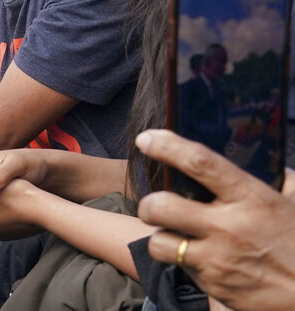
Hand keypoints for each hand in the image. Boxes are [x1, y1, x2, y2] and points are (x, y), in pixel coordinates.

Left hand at [136, 129, 294, 310]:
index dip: (167, 147)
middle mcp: (228, 228)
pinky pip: (182, 269)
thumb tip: (263, 159)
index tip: (147, 140)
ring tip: (177, 235)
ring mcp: (217, 260)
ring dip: (163, 238)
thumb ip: (280, 180)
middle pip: (159, 207)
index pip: (199, 163)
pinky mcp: (214, 287)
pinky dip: (186, 261)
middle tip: (157, 204)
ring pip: (158, 243)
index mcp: (252, 199)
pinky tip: (203, 257)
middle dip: (149, 204)